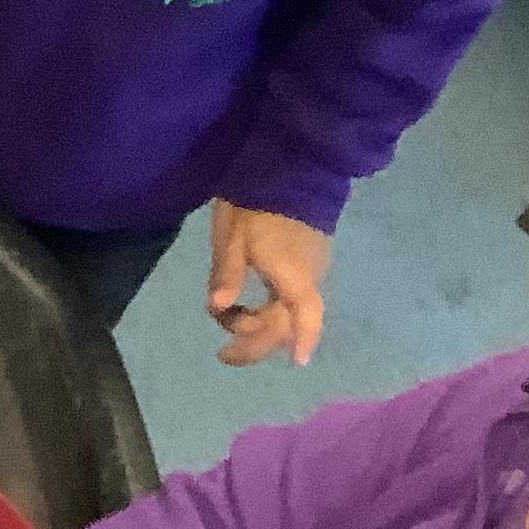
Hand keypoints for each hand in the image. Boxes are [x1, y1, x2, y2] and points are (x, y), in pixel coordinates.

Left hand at [207, 201, 331, 369]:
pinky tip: (247, 308)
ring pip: (289, 310)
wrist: (291, 165)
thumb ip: (227, 273)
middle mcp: (309, 276)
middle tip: (223, 354)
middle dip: (257, 342)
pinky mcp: (307, 259)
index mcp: (293, 274)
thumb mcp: (232, 236)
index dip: (305, 341)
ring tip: (227, 321)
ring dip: (260, 324)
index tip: (298, 363)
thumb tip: (217, 307)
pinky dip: (269, 309)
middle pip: (289, 321)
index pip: (306, 316)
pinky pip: (291, 296)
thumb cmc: (257, 201)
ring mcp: (312, 267)